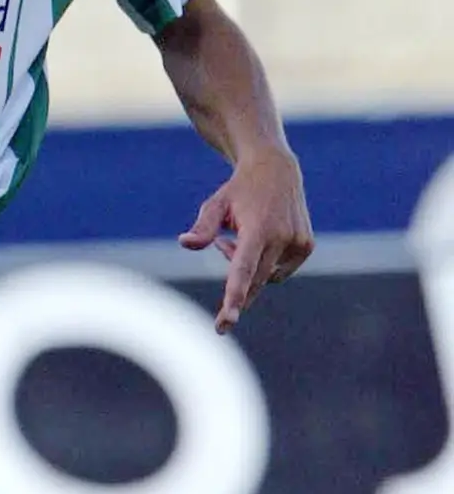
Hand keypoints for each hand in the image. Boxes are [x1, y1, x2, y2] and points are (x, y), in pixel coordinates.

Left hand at [179, 146, 313, 333]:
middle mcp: (282, 238)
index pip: (243, 271)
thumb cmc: (238, 191)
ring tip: (232, 240)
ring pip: (265, 277)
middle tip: (222, 322)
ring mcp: (298, 243)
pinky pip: (279, 271)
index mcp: (258, 230)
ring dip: (246, 270)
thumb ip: (202, 227)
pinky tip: (255, 241)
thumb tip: (185, 243)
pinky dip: (263, 265)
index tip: (227, 321)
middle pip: (254, 281)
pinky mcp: (306, 246)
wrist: (276, 171)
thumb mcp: (215, 205)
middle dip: (236, 299)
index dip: (233, 297)